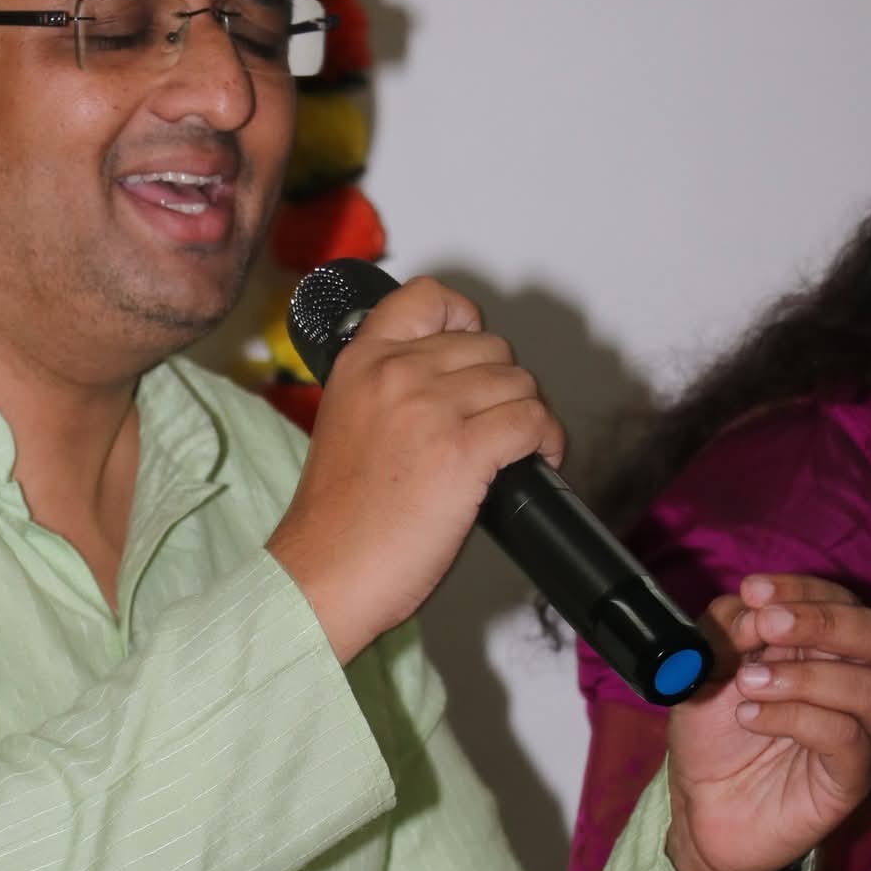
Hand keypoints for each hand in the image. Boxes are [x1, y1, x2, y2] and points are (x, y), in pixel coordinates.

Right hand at [266, 278, 564, 662]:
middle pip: (490, 347)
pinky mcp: (465, 450)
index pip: (427, 297)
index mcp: (361, 362)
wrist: (324, 572)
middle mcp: (397, 373)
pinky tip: (534, 463)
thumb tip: (457, 389)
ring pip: (519, 383)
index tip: (473, 348)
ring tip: (517, 449)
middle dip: (502, 386)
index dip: (464, 318)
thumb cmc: (336, 519)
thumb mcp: (347, 423)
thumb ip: (391, 391)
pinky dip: (546, 442)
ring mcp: (432, 408)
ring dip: (528, 417)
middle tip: (496, 424)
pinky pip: (532, 421)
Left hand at [665, 574, 870, 870]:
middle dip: (822, 621)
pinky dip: (797, 718)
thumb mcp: (709, 669)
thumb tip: (754, 607)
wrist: (702, 809)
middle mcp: (862, 688)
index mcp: (830, 652)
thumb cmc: (716, 736)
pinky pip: (848, 740)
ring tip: (748, 682)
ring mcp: (865, 736)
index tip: (753, 591)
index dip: (802, 589)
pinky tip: (750, 717)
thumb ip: (730, 631)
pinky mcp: (853, 780)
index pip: (842, 602)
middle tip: (767, 627)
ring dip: (803, 676)